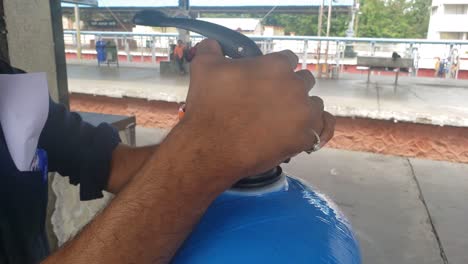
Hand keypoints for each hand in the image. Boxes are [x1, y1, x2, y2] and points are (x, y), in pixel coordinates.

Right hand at [177, 39, 334, 182]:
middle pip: (303, 80)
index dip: (276, 69)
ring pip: (313, 104)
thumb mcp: (203, 68)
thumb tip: (212, 44)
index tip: (266, 80)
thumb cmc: (208, 108)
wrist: (213, 147)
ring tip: (282, 121)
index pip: (288, 59)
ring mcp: (303, 112)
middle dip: (289, 89)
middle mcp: (295, 85)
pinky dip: (320, 127)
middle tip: (271, 102)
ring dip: (302, 109)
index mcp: (275, 66)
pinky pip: (325, 127)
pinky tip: (310, 129)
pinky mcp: (306, 136)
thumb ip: (211, 49)